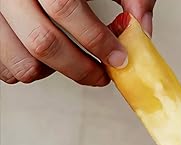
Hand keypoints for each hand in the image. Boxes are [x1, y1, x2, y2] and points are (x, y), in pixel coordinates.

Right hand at [0, 0, 154, 85]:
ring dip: (53, 72)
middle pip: (42, 41)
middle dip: (81, 68)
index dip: (96, 40)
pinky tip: (46, 60)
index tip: (118, 57)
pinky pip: (5, 65)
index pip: (64, 8)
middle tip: (101, 74)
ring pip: (21, 60)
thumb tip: (141, 29)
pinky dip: (29, 71)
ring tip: (71, 63)